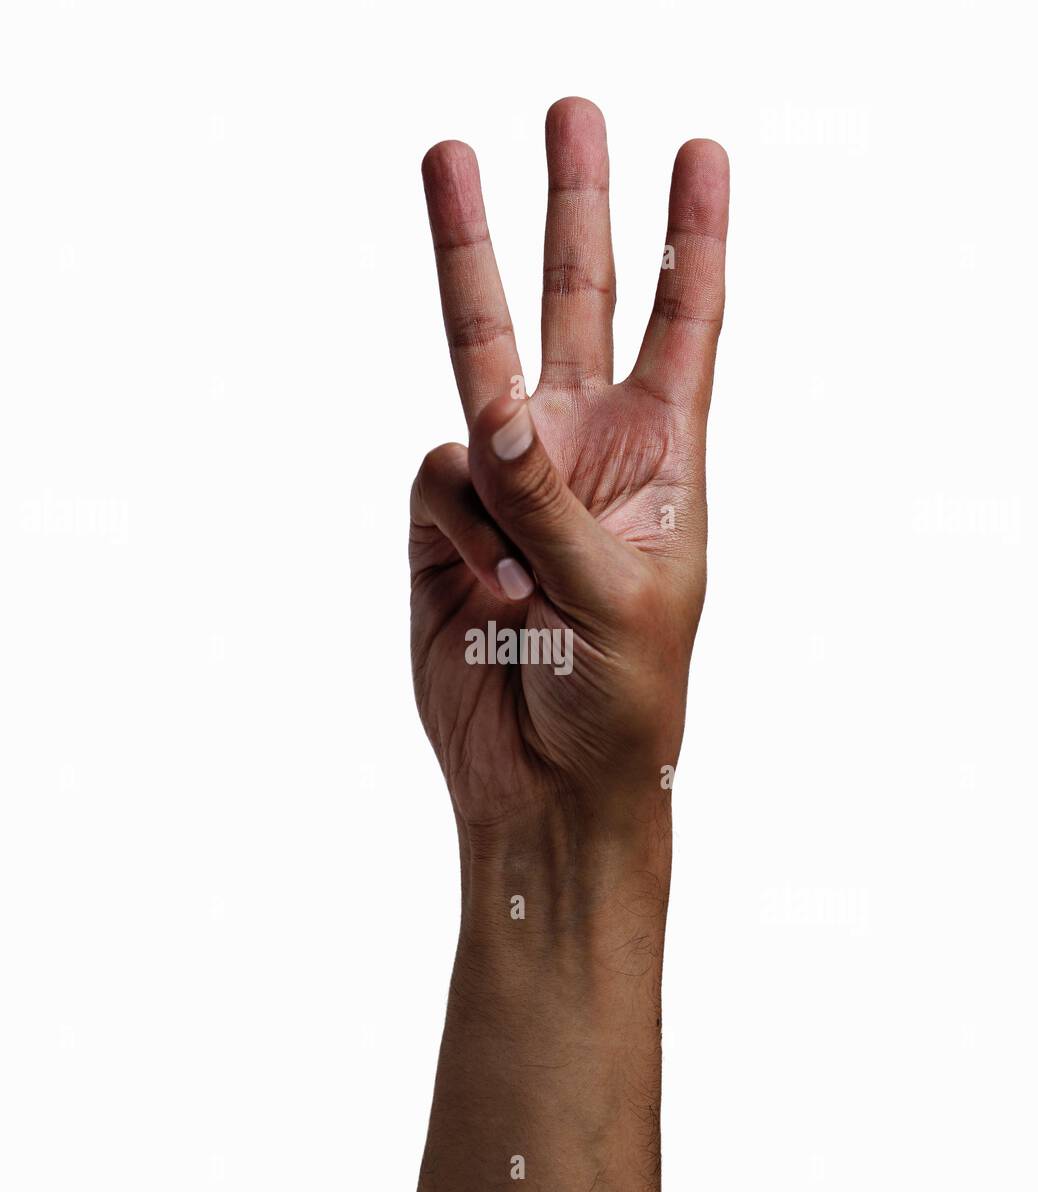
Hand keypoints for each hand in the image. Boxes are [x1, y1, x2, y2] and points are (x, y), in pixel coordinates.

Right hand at [410, 98, 727, 832]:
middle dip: (574, 209)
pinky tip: (490, 585)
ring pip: (477, 364)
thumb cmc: (622, 701)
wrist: (545, 786)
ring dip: (466, 258)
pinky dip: (459, 520)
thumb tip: (488, 409)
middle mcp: (581, 455)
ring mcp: (507, 486)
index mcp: (657, 462)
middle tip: (570, 110)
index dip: (692, 241)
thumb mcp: (616, 596)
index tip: (701, 155)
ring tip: (447, 160)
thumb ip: (549, 500)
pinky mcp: (443, 527)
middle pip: (577, 306)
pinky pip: (437, 480)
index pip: (684, 328)